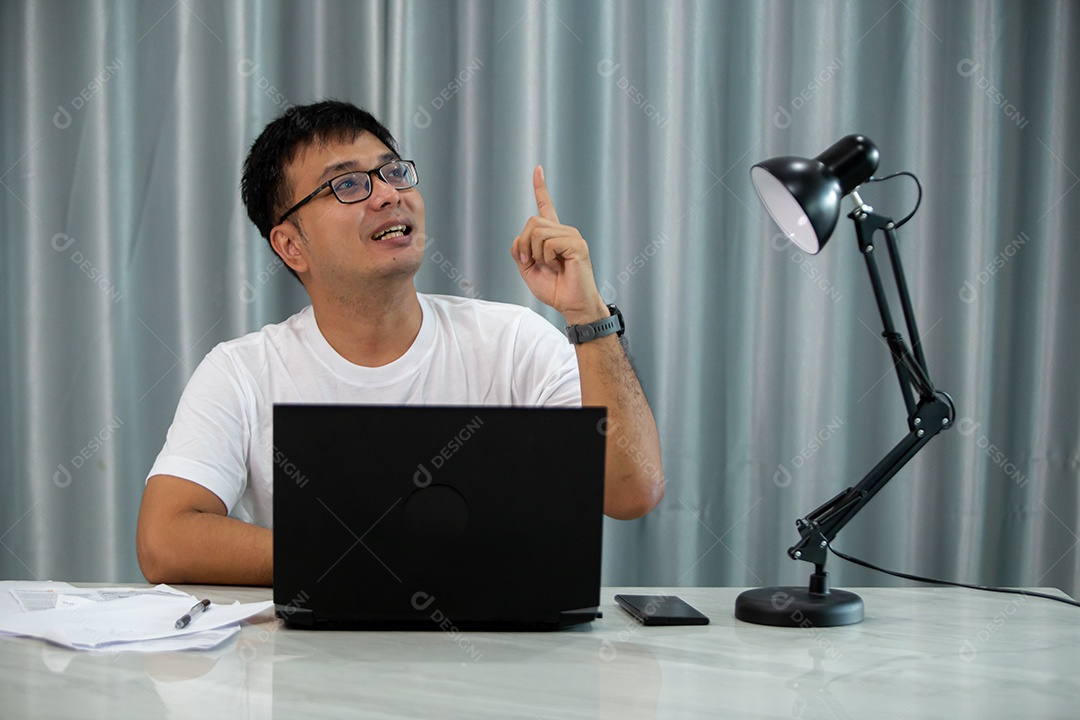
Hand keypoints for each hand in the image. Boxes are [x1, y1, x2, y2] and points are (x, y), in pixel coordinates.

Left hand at [511, 166, 607, 324]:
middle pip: (532, 221)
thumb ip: (520, 252)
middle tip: (529, 262)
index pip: (546, 207)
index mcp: (554, 236)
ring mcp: (572, 236)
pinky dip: (545, 257)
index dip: (541, 188)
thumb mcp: (529, 270)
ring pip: (538, 231)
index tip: (537, 169)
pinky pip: (549, 242)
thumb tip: (519, 238)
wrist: (572, 306)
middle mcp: (564, 231)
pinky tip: (557, 266)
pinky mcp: (577, 245)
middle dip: (523, 244)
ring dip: (534, 253)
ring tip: (548, 266)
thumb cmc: (555, 290)